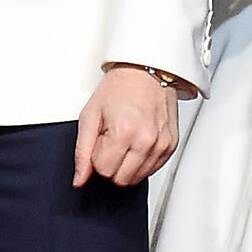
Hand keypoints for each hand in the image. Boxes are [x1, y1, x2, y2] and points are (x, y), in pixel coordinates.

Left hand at [74, 65, 181, 188]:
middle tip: (111, 142)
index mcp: (124, 133)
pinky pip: (152, 169)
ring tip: (125, 140)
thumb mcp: (90, 116)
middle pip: (121, 179)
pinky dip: (141, 161)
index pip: (103, 170)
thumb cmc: (118, 89)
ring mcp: (162, 144)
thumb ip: (82, 152)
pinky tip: (137, 142)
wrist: (145, 72)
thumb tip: (80, 179)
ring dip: (126, 165)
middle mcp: (146, 141)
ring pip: (137, 178)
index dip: (97, 158)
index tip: (100, 141)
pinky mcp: (171, 145)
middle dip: (111, 165)